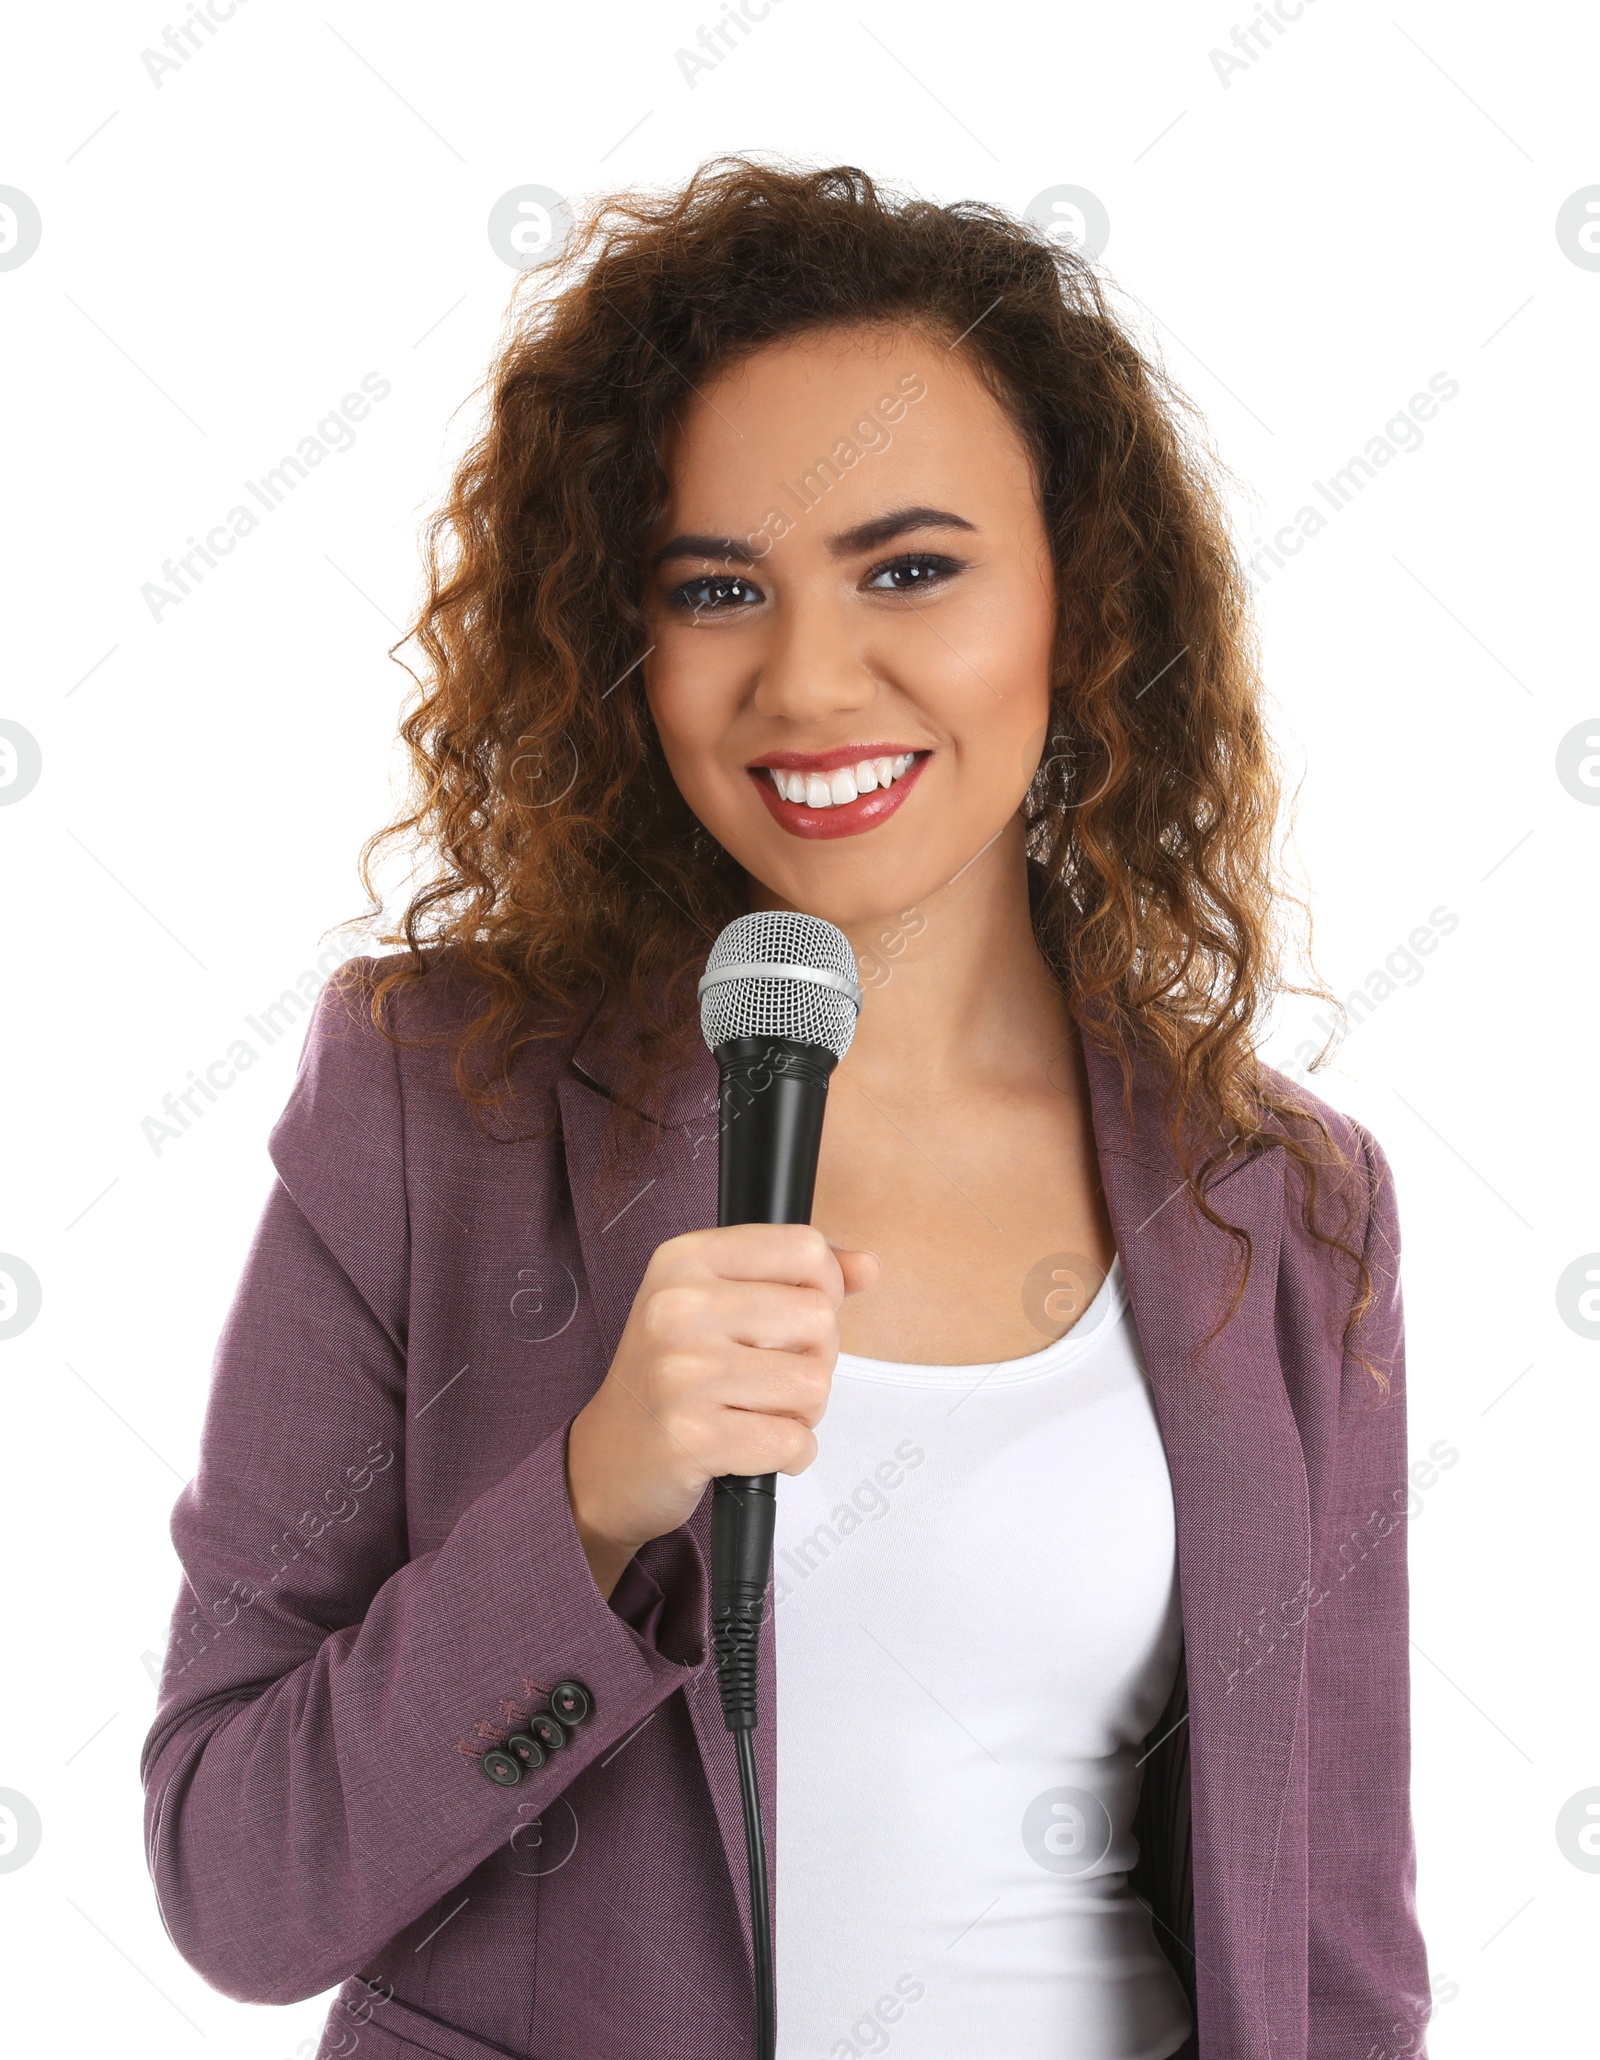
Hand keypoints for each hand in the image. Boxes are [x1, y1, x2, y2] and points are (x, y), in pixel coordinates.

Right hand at [565, 1224, 878, 1599]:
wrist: (609, 1458)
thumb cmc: (671, 1375)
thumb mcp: (719, 1302)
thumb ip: (798, 1277)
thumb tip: (867, 1267)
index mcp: (684, 1260)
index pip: (803, 1247)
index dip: (823, 1287)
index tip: (795, 1315)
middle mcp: (677, 1307)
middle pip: (819, 1318)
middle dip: (813, 1357)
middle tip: (768, 1375)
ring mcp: (682, 1373)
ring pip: (814, 1383)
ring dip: (802, 1411)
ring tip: (756, 1411)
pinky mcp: (693, 1437)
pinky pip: (793, 1442)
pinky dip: (790, 1454)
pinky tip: (751, 1447)